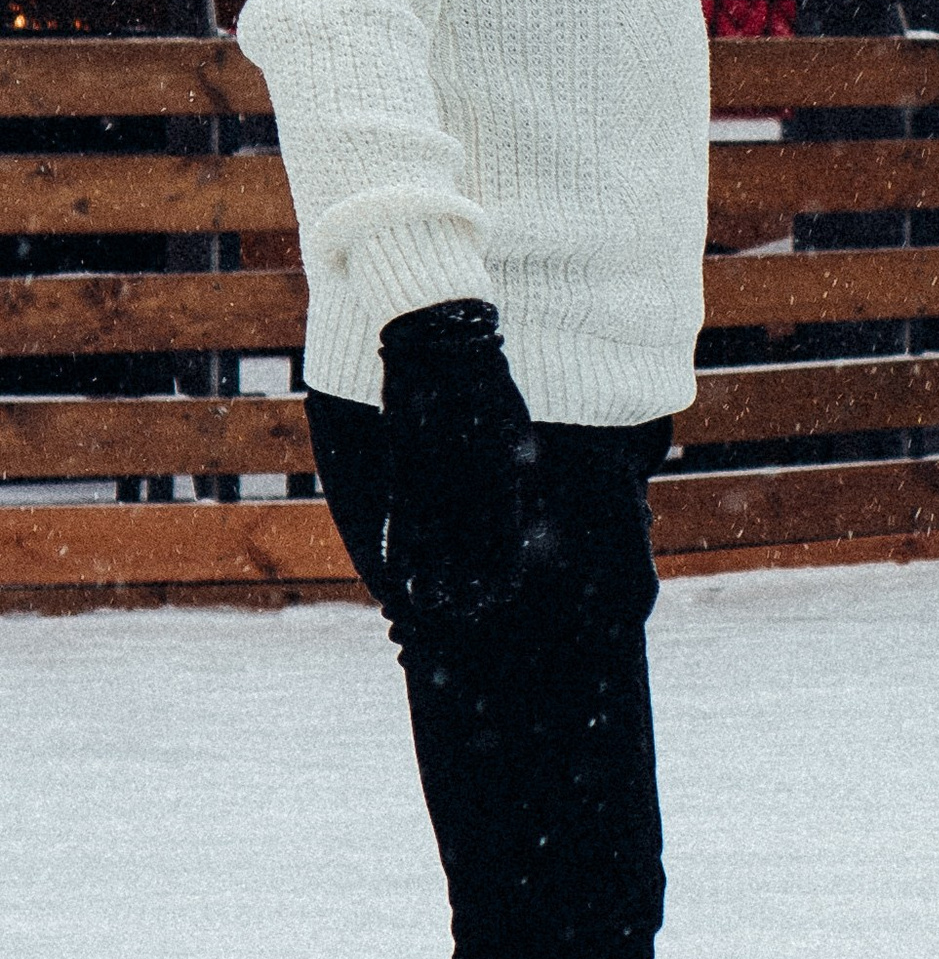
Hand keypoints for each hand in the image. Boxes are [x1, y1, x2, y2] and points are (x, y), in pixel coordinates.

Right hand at [377, 299, 540, 629]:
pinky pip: (400, 516)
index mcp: (504, 467)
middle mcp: (470, 476)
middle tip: (461, 617)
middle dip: (465, 585)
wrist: (442, 341)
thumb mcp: (514, 421)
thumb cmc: (485, 380)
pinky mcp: (401, 462)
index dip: (500, 569)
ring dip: (428, 577)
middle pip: (468, 545)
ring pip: (431, 539)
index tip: (496, 597)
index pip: (506, 533)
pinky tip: (395, 572)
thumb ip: (518, 461)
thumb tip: (524, 491)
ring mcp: (434, 471)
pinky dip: (398, 548)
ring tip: (426, 608)